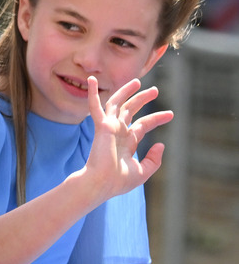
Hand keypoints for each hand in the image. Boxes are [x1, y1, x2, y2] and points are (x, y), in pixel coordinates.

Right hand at [84, 76, 170, 201]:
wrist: (102, 183)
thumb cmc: (119, 181)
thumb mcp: (143, 172)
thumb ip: (153, 159)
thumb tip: (161, 145)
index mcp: (127, 142)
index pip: (143, 125)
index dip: (157, 118)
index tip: (171, 114)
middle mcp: (118, 132)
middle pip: (131, 110)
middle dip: (142, 99)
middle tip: (155, 90)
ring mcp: (109, 127)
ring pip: (117, 103)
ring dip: (126, 92)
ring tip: (137, 82)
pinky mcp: (101, 126)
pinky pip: (96, 107)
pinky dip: (93, 93)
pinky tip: (92, 80)